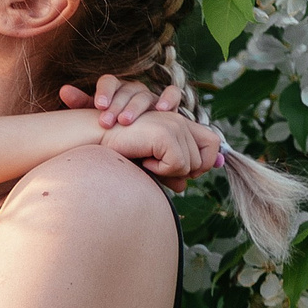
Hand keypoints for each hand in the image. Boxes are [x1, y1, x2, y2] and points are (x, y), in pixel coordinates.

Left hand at [62, 73, 181, 128]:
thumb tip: (63, 89)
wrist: (139, 140)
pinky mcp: (169, 104)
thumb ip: (80, 104)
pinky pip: (173, 94)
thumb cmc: (112, 128)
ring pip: (145, 94)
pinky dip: (169, 99)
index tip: (99, 106)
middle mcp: (133, 89)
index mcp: (115, 89)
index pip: (109, 82)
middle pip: (126, 91)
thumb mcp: (94, 117)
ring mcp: (151, 96)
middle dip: (116, 106)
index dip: (104, 92)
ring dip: (135, 107)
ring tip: (125, 122)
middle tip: (107, 122)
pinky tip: (163, 110)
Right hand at [100, 108, 222, 192]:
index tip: (183, 172)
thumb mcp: (148, 164)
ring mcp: (174, 125)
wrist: (95, 140)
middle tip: (156, 166)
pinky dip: (160, 170)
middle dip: (183, 172)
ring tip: (146, 160)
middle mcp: (180, 120)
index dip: (205, 161)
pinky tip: (142, 159)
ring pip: (191, 165)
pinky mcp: (166, 134)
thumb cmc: (118, 151)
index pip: (213, 142)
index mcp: (178, 123)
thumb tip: (184, 186)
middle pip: (204, 158)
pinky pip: (178, 165)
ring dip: (168, 171)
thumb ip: (169, 172)